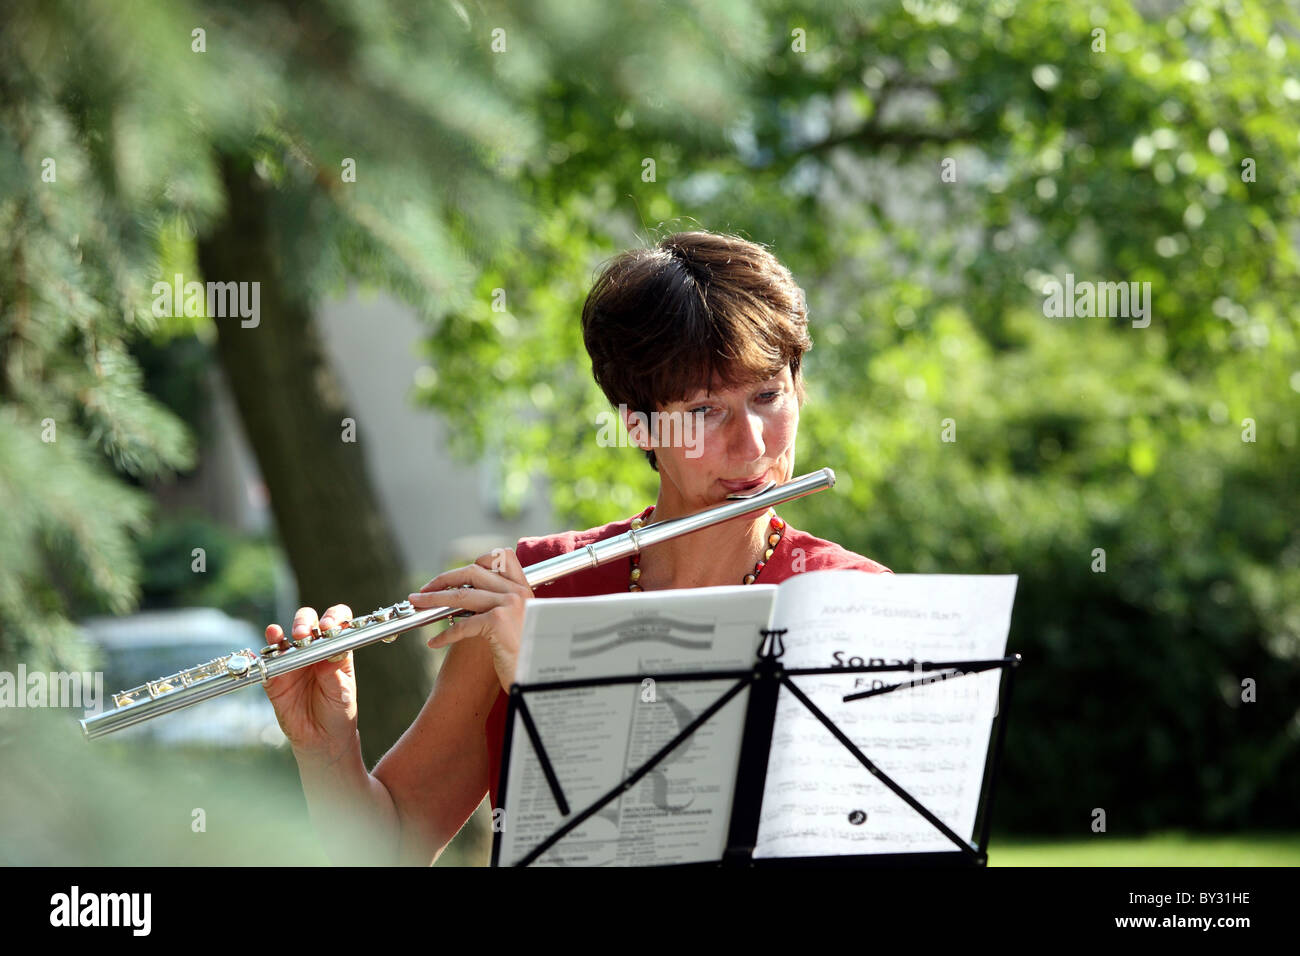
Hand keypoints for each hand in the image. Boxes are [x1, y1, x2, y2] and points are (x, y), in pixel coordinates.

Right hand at [262, 604, 358, 760]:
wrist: (321, 739)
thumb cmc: (338, 711)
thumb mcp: (342, 693)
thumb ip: (334, 673)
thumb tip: (329, 653)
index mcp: (335, 649)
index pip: (336, 621)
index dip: (333, 618)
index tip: (329, 627)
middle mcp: (313, 650)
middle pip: (307, 622)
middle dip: (304, 622)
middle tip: (304, 634)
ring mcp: (292, 661)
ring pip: (285, 637)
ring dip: (283, 633)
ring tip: (286, 638)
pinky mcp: (275, 677)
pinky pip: (267, 662)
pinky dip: (266, 653)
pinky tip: (268, 647)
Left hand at [408, 548, 533, 694]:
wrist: (542, 678)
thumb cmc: (528, 656)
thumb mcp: (520, 623)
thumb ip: (503, 607)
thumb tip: (469, 600)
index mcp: (525, 589)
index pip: (501, 557)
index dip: (476, 562)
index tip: (456, 576)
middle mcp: (519, 592)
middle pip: (473, 572)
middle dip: (444, 579)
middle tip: (425, 590)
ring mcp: (510, 605)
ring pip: (462, 595)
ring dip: (434, 599)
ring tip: (418, 605)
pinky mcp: (499, 623)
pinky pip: (462, 625)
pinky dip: (444, 635)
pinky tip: (434, 643)